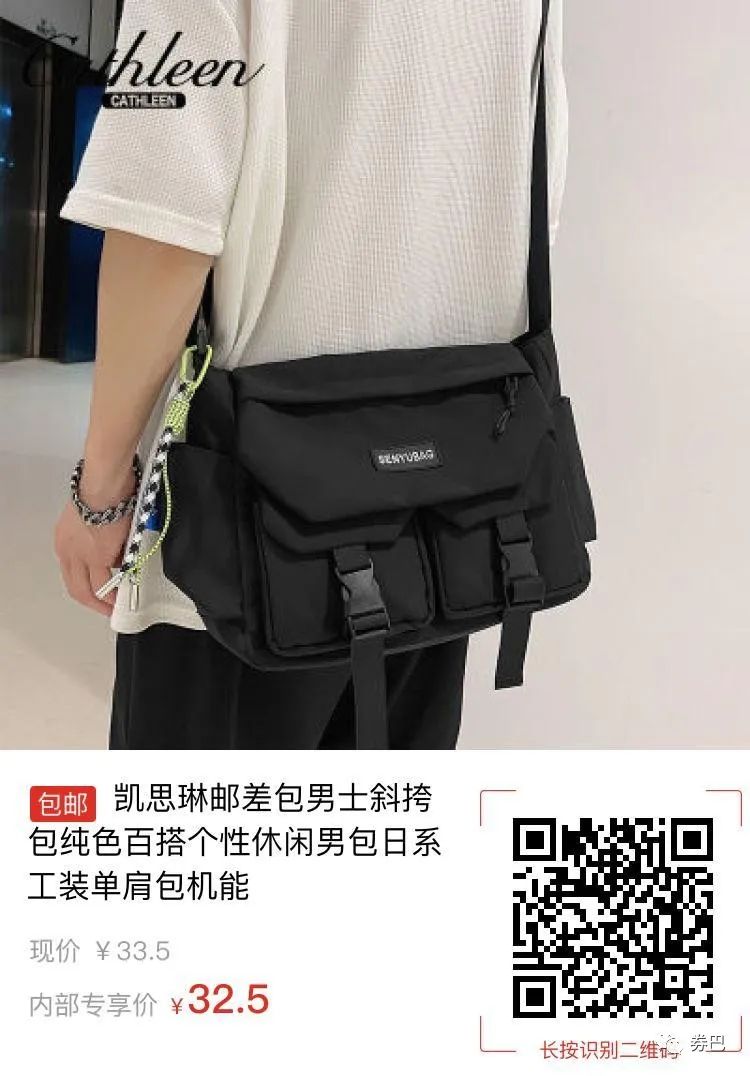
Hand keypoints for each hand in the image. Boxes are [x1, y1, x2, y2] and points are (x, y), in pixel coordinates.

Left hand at [54, 467, 135, 615]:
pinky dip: (115, 593)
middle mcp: (67, 552)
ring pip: (91, 589)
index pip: (71, 573)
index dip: (85, 588)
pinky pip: (107, 583)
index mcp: (64, 541)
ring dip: (106, 599)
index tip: (97, 594)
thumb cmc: (104, 491)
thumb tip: (114, 554)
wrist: (105, 484)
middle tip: (107, 610)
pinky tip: (124, 595)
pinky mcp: (99, 557)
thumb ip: (96, 538)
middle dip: (93, 602)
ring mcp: (82, 556)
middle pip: (76, 588)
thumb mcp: (91, 519)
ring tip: (119, 604)